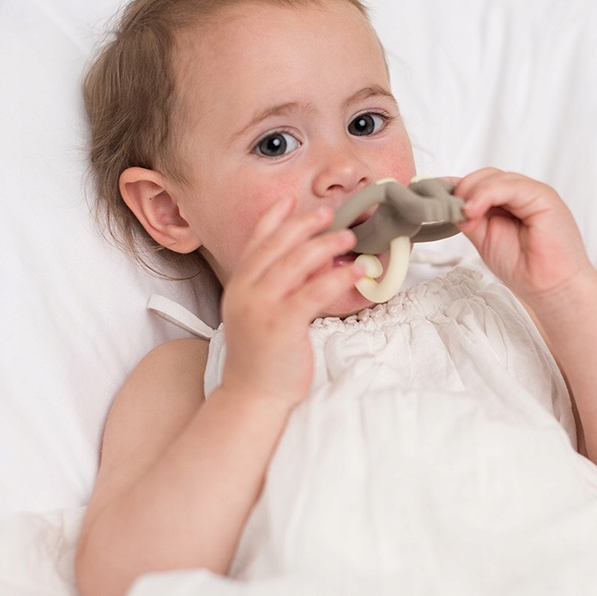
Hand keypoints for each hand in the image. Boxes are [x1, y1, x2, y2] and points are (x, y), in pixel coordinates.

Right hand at [219, 196, 363, 406]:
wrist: (253, 396)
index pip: (256, 244)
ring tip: (348, 236)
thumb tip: (308, 263)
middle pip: (276, 246)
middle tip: (328, 212)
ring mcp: (260, 307)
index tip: (288, 200)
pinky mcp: (281, 324)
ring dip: (324, 245)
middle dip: (303, 225)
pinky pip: (313, 292)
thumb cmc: (263, 357)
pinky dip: (337, 277)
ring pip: (294, 263)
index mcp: (239, 287)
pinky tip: (357, 269)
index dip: (272, 219)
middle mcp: (245, 292)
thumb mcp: (262, 315)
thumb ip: (277, 288)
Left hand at [454, 169, 592, 305]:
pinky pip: (510, 186)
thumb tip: (449, 204)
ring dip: (472, 192)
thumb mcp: (484, 239)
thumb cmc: (525, 268)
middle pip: (484, 176)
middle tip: (451, 210)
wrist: (551, 288)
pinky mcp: (543, 197)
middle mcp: (520, 195)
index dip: (456, 189)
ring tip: (465, 214)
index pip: (478, 183)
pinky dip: (486, 194)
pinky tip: (474, 209)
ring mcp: (533, 193)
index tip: (436, 201)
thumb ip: (470, 219)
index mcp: (507, 203)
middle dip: (462, 190)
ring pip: (494, 177)